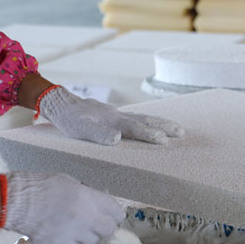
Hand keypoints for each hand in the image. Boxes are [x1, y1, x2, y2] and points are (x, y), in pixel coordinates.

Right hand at [4, 172, 123, 243]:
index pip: (115, 211)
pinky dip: (73, 241)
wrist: (17, 200)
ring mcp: (72, 233)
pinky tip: (66, 234)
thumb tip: (97, 203)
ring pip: (92, 240)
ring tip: (78, 227)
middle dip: (105, 226)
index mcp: (88, 197)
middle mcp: (84, 217)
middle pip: (108, 229)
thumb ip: (86, 194)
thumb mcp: (69, 182)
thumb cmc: (40, 187)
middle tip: (99, 224)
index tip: (114, 214)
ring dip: (88, 235)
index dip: (115, 213)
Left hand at [38, 86, 183, 144]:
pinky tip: (148, 123)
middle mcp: (118, 117)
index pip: (136, 129)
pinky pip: (134, 117)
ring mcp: (117, 115)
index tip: (165, 140)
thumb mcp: (80, 130)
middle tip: (181, 132)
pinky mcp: (112, 115)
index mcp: (113, 121)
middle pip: (146, 120)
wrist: (62, 104)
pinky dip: (146, 120)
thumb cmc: (70, 120)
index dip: (150, 134)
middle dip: (164, 126)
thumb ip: (98, 134)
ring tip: (173, 127)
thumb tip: (117, 139)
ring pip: (142, 117)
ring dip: (158, 122)